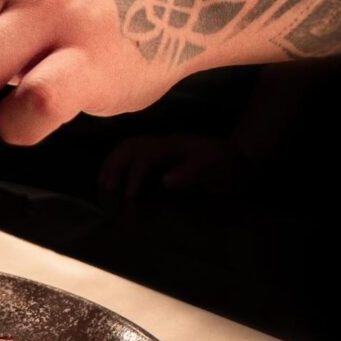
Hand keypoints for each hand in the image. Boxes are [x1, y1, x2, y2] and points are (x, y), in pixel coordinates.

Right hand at [98, 133, 241, 197]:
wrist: (237, 160)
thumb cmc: (226, 167)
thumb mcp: (216, 169)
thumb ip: (193, 173)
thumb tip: (165, 180)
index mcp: (174, 145)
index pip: (146, 155)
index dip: (135, 176)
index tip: (130, 197)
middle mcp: (162, 143)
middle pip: (129, 147)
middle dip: (114, 168)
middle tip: (107, 191)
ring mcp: (158, 147)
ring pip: (126, 148)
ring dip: (111, 166)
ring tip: (103, 187)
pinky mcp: (157, 155)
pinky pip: (129, 155)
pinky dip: (116, 165)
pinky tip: (111, 180)